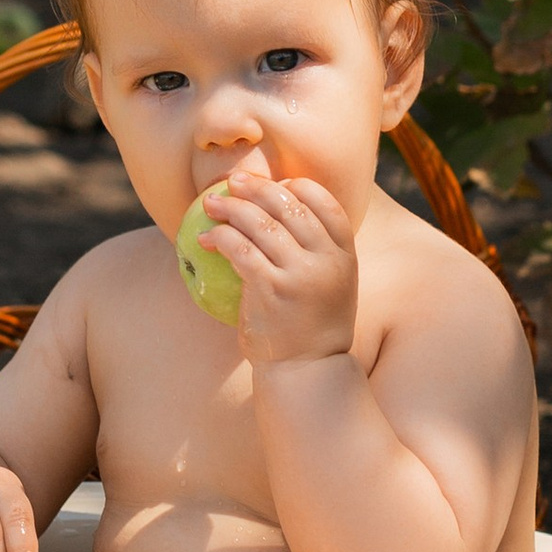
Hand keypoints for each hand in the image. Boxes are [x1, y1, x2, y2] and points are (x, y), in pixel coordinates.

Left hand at [201, 169, 359, 367]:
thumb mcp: (331, 284)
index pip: (327, 204)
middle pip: (290, 206)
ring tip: (211, 203)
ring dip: (231, 207)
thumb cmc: (312, 325)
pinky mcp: (272, 290)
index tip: (278, 183)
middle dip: (258, 188)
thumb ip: (317, 251)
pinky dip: (220, 237)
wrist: (307, 370)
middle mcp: (327, 261)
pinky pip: (240, 249)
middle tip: (234, 181)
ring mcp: (300, 275)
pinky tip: (205, 238)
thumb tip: (278, 208)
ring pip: (261, 224)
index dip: (300, 187)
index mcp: (345, 255)